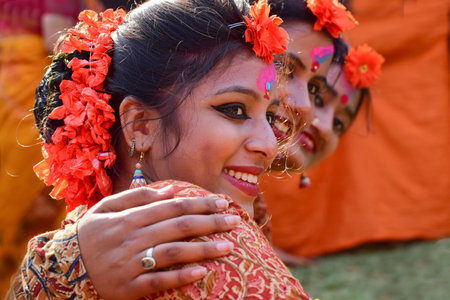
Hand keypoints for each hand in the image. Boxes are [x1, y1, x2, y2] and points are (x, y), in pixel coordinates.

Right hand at [78, 185, 239, 299]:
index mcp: (129, 217)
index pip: (172, 207)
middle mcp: (132, 238)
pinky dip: (181, 277)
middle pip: (179, 227)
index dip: (200, 204)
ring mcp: (131, 264)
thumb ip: (136, 197)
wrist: (62, 268)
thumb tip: (170, 190)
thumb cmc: (90, 234)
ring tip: (228, 246)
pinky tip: (202, 272)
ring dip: (203, 249)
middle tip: (235, 220)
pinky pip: (159, 281)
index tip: (222, 203)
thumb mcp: (106, 208)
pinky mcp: (129, 287)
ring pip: (173, 253)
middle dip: (210, 222)